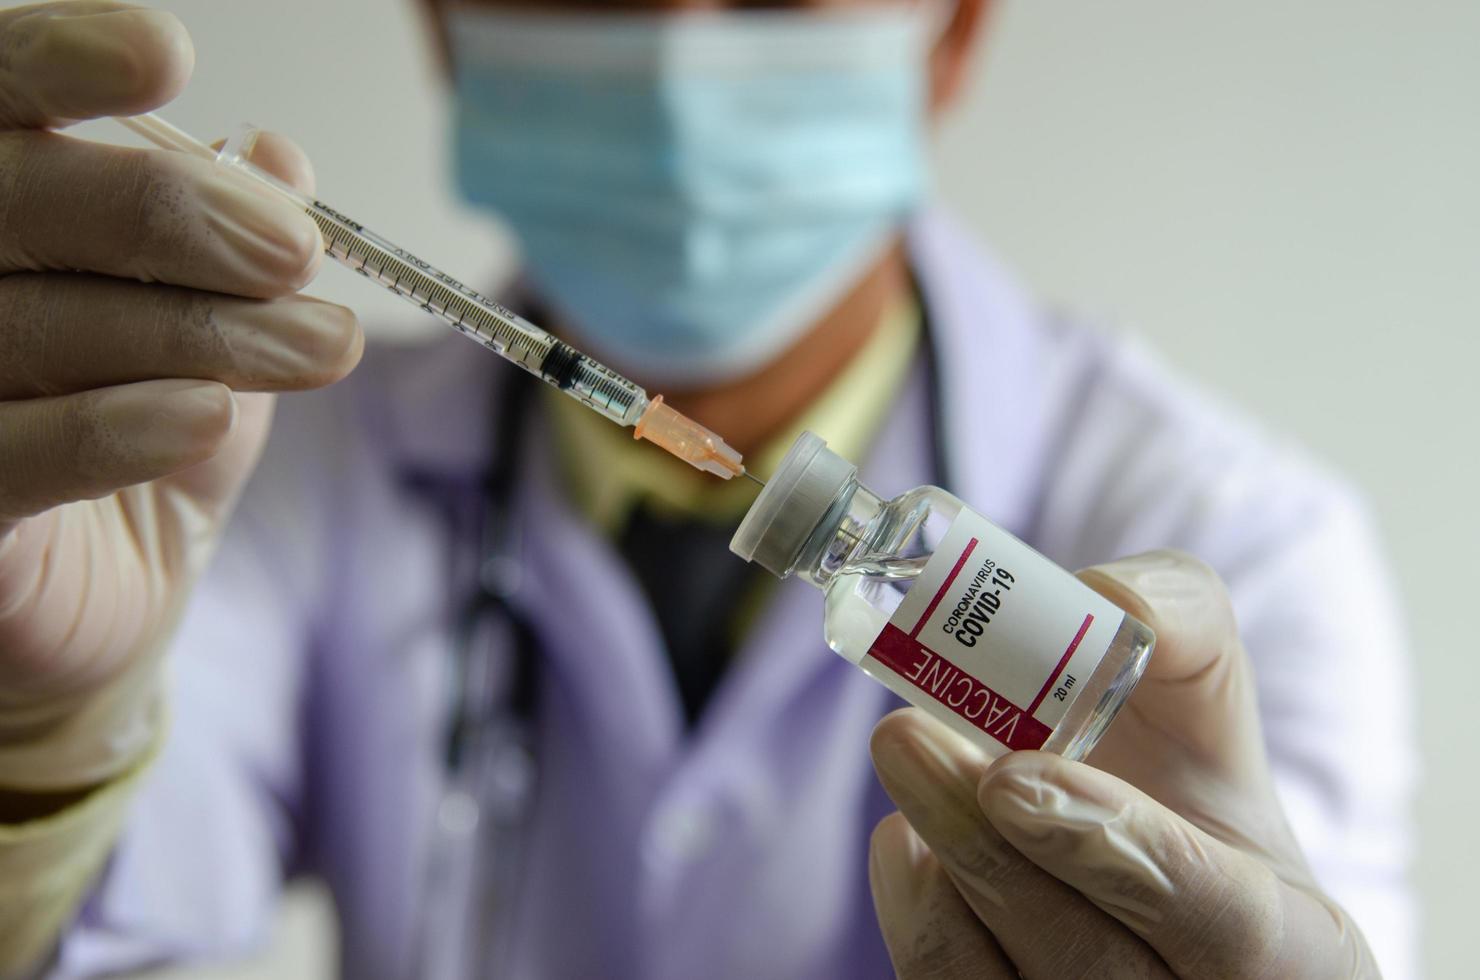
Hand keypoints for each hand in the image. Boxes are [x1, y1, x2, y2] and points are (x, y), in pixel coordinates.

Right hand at [0, 2, 360, 793]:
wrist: (104, 596)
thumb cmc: (141, 435)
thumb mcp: (206, 331)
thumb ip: (231, 241)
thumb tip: (276, 156)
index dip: (57, 62)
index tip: (163, 54)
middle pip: (17, 202)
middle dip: (171, 216)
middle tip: (292, 250)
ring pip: (35, 325)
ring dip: (196, 331)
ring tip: (320, 344)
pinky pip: (9, 455)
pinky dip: (113, 429)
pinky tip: (204, 413)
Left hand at [867, 551, 1378, 977]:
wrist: (1146, 877)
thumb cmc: (1183, 780)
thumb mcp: (1209, 699)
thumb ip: (1184, 627)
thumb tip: (1112, 596)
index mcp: (1294, 948)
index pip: (1217, 918)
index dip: (1111, 847)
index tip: (1014, 775)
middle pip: (1085, 960)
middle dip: (985, 846)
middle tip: (906, 736)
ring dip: (938, 864)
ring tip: (908, 755)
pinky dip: (915, 905)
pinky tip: (910, 834)